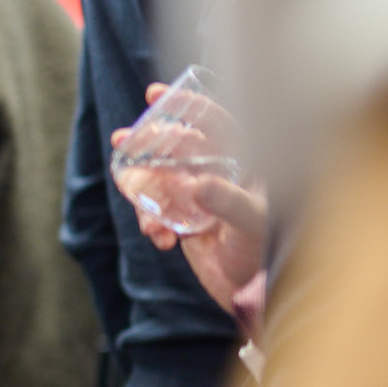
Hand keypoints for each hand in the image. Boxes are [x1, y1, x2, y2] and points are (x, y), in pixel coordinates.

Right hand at [116, 82, 266, 319]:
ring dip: (141, 187)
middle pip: (178, 147)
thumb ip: (229, 202)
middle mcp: (220, 174)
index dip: (186, 106)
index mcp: (243, 163)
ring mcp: (199, 197)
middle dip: (148, 143)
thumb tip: (196, 185)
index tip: (155, 95)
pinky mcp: (184, 220)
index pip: (216, 124)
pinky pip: (157, 212)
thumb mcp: (253, 223)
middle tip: (121, 139)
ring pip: (161, 179)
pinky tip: (159, 239)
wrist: (251, 291)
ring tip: (128, 193)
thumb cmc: (266, 250)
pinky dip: (151, 224)